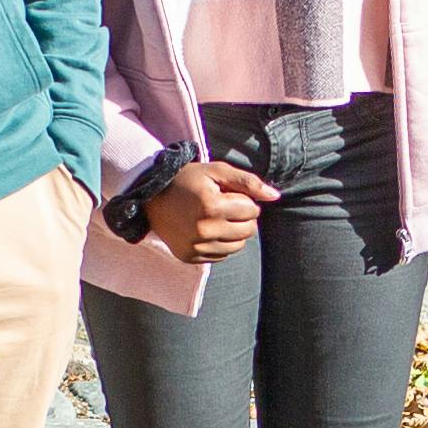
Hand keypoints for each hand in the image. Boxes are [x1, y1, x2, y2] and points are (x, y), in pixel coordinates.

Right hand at [146, 159, 277, 264]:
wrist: (151, 197)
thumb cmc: (187, 180)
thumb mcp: (216, 171)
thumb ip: (248, 182)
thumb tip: (275, 196)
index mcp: (212, 206)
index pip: (252, 210)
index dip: (245, 200)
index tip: (229, 194)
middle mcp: (204, 229)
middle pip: (248, 230)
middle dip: (243, 217)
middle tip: (226, 206)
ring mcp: (196, 246)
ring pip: (238, 246)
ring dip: (235, 232)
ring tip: (219, 218)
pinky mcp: (190, 256)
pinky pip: (221, 255)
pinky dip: (221, 243)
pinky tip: (208, 229)